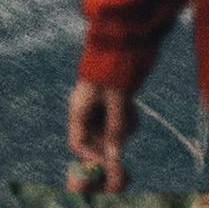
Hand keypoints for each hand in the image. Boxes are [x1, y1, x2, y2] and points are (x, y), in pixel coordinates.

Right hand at [66, 78, 135, 197]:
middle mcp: (86, 112)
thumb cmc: (114, 67)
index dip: (91, 157)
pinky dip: (128, 119)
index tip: (110, 162)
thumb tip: (115, 155)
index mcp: (78, 109)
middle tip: (124, 131)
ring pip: (111, 133)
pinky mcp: (111, 106)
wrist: (124, 45)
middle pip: (97, 141)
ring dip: (123, 128)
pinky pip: (120, 124)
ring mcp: (98, 110)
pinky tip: (130, 104)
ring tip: (128, 108)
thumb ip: (115, 125)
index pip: (78, 144)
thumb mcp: (116, 97)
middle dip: (112, 141)